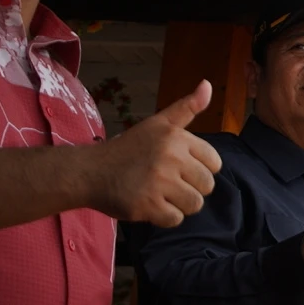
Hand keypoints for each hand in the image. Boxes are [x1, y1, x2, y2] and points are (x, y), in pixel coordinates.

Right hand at [90, 80, 221, 225]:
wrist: (89, 172)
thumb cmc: (128, 149)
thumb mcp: (158, 124)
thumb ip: (187, 108)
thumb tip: (208, 84)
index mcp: (176, 137)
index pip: (214, 163)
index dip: (199, 168)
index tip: (179, 167)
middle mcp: (170, 157)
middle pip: (207, 186)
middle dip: (190, 188)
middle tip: (167, 182)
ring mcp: (158, 182)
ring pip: (194, 204)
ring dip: (179, 204)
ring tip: (160, 194)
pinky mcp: (147, 205)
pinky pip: (175, 219)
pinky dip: (164, 217)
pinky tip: (150, 204)